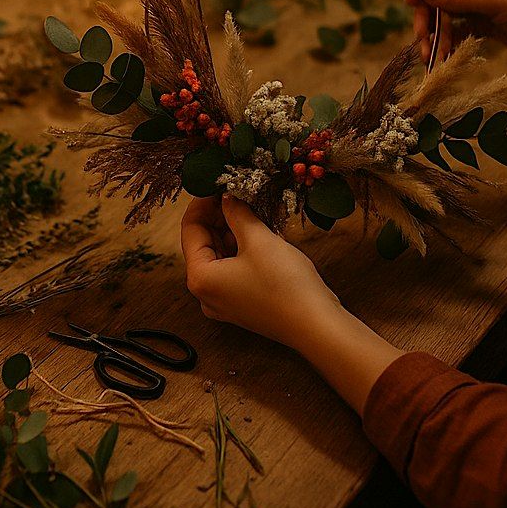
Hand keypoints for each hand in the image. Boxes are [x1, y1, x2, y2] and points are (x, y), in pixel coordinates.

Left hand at [181, 194, 404, 413]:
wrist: (316, 325)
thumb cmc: (284, 282)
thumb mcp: (258, 239)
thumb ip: (238, 214)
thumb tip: (227, 196)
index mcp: (200, 277)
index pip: (190, 230)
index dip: (203, 202)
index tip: (219, 182)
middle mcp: (206, 293)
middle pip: (203, 243)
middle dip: (218, 215)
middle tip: (236, 191)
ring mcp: (224, 302)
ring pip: (220, 255)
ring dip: (232, 230)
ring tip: (250, 206)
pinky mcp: (242, 304)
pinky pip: (233, 268)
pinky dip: (242, 247)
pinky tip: (258, 229)